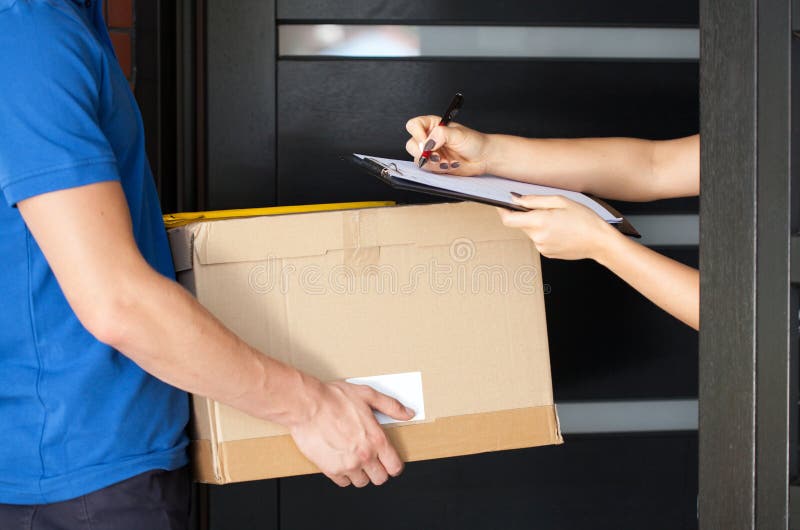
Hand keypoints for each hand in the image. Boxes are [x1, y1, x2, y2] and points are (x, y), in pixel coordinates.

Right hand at [288, 378, 414, 487]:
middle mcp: (364, 456)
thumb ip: (391, 406)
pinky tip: (341, 461)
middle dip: (377, 470)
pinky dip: (343, 475)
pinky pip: (343, 483)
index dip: (393, 465)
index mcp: (377, 439)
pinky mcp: (330, 469)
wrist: (306, 405)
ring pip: (362, 482)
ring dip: (360, 473)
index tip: (389, 461)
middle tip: (371, 459)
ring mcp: (347, 465)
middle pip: (380, 478)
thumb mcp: (367, 395)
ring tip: (354, 458)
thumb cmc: (334, 398)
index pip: (395, 467)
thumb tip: (408, 413)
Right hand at [405, 115, 490, 174]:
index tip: (426, 143)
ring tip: (448, 161)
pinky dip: (437, 169)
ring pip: (418, 159)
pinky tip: (449, 165)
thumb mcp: (458, 134)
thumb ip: (441, 135)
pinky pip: (427, 168)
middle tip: (437, 155)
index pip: (414, 126)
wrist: (482, 157)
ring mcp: (430, 152)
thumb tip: (427, 143)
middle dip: (424, 153)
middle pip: (412, 144)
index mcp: (433, 125)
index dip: (417, 134)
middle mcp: (429, 138)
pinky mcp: (434, 164)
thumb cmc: (474, 141)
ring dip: (433, 162)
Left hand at [497, 194, 616, 260]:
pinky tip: (560, 231)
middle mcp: (537, 237)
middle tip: (545, 209)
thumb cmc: (584, 219)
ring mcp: (541, 247)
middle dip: (527, 215)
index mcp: (539, 222)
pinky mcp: (547, 254)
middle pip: (520, 224)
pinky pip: (539, 240)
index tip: (501, 204)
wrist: (599, 241)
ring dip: (537, 224)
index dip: (502, 211)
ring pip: (531, 232)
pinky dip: (545, 233)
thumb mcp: (560, 201)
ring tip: (558, 221)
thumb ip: (534, 200)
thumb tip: (516, 199)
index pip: (508, 219)